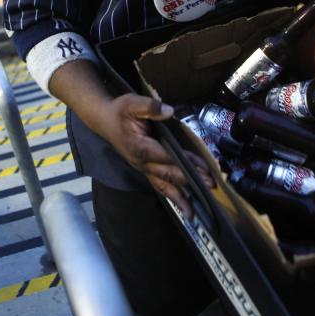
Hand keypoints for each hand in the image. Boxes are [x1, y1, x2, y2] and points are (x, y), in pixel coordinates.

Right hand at [95, 94, 213, 215]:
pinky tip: (183, 207)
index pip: (168, 157)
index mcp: (140, 148)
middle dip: (190, 181)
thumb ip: (150, 107)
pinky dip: (172, 197)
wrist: (104, 121)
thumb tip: (169, 111)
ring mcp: (144, 168)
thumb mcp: (131, 103)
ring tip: (194, 212)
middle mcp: (142, 163)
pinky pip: (160, 186)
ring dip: (180, 198)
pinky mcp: (146, 170)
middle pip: (169, 174)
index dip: (186, 162)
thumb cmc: (119, 112)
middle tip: (210, 185)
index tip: (203, 168)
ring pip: (164, 186)